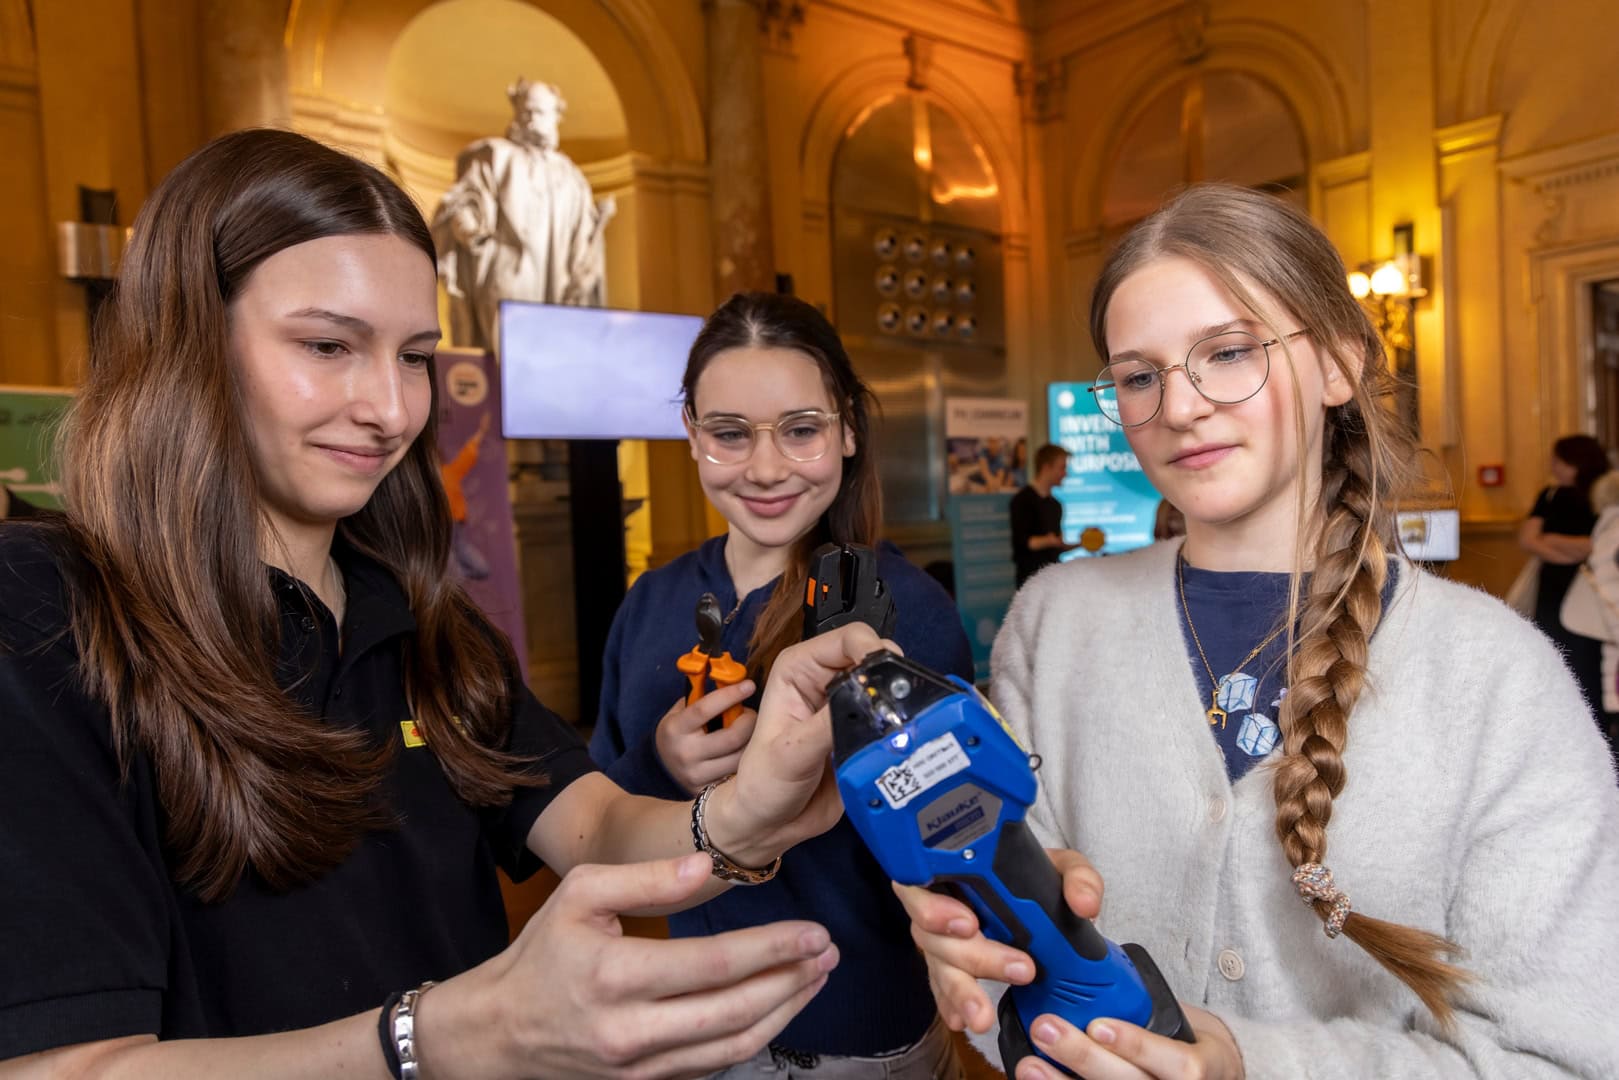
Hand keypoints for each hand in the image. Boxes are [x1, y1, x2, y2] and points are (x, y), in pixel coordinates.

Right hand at [422, 854, 839, 1078]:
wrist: (500, 1033)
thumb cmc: (544, 954)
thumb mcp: (581, 895)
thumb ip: (647, 878)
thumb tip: (708, 867)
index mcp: (614, 975)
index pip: (713, 965)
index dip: (771, 949)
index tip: (814, 932)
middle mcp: (631, 1032)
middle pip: (734, 1012)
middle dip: (791, 982)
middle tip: (828, 952)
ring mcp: (641, 1069)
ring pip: (733, 1047)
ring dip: (785, 1012)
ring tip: (816, 977)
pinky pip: (714, 1065)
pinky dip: (756, 1037)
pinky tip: (778, 1007)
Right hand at [654, 683, 757, 795]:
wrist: (660, 769)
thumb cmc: (678, 733)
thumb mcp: (680, 713)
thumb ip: (702, 698)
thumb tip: (732, 678)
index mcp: (676, 729)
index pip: (706, 708)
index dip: (730, 695)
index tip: (749, 685)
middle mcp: (686, 754)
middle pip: (733, 737)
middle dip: (749, 721)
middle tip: (751, 714)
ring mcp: (697, 775)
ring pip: (740, 758)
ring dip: (753, 742)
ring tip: (749, 733)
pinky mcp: (707, 792)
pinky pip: (738, 775)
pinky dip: (747, 761)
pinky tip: (747, 753)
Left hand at [707, 623, 895, 862]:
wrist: (771, 824)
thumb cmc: (764, 783)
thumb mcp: (790, 752)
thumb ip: (828, 724)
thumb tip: (867, 701)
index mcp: (800, 668)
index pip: (849, 639)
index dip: (874, 651)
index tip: (888, 680)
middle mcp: (826, 680)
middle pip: (876, 658)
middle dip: (893, 678)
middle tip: (901, 708)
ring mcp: (848, 705)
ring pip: (889, 687)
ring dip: (900, 704)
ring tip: (905, 726)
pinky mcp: (864, 730)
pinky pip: (894, 718)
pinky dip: (902, 727)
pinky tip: (903, 741)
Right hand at [894, 848, 1103, 1033]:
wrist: (1035, 903)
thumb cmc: (1037, 877)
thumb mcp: (1062, 867)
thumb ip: (1079, 877)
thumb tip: (1084, 905)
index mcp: (959, 871)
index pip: (924, 883)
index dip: (935, 907)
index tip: (968, 924)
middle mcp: (942, 904)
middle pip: (933, 934)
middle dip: (973, 957)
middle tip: (1019, 969)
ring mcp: (942, 939)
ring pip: (938, 966)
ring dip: (961, 992)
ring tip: (982, 1016)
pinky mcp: (948, 967)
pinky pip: (941, 988)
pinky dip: (950, 1005)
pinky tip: (960, 1020)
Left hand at [1013, 1006, 1243, 1079]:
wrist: (1204, 1077)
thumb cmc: (1185, 1047)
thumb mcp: (1178, 1024)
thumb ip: (1144, 1006)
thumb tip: (1090, 962)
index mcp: (1195, 1069)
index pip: (1177, 1063)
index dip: (1135, 1045)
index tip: (1099, 1026)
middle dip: (1083, 1057)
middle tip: (1046, 1028)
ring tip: (1030, 1063)